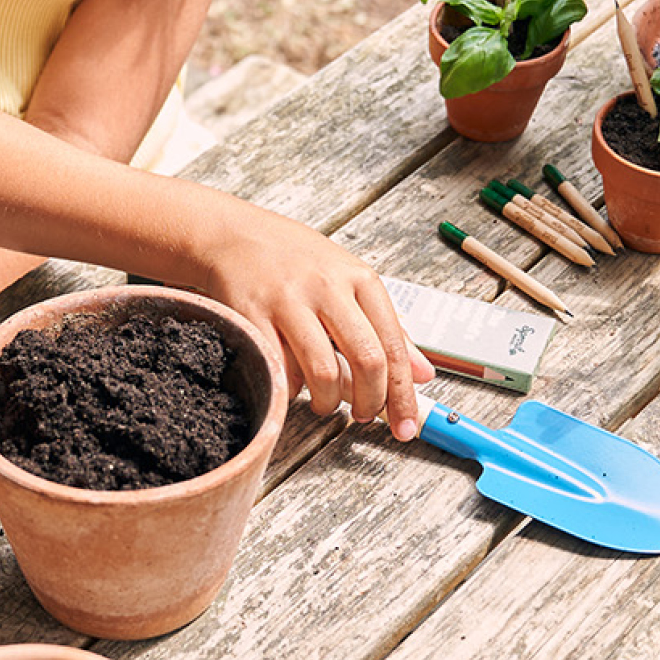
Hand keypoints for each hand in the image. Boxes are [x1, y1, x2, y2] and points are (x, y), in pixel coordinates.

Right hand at [202, 208, 434, 440]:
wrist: (235, 235)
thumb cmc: (299, 261)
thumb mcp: (351, 281)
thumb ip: (389, 328)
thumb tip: (424, 373)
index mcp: (360, 279)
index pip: (393, 345)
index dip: (402, 393)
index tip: (405, 425)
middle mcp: (328, 287)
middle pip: (367, 360)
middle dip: (370, 402)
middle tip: (363, 415)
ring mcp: (289, 301)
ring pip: (323, 373)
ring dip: (328, 402)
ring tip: (324, 402)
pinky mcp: (253, 316)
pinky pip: (281, 371)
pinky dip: (291, 390)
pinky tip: (293, 383)